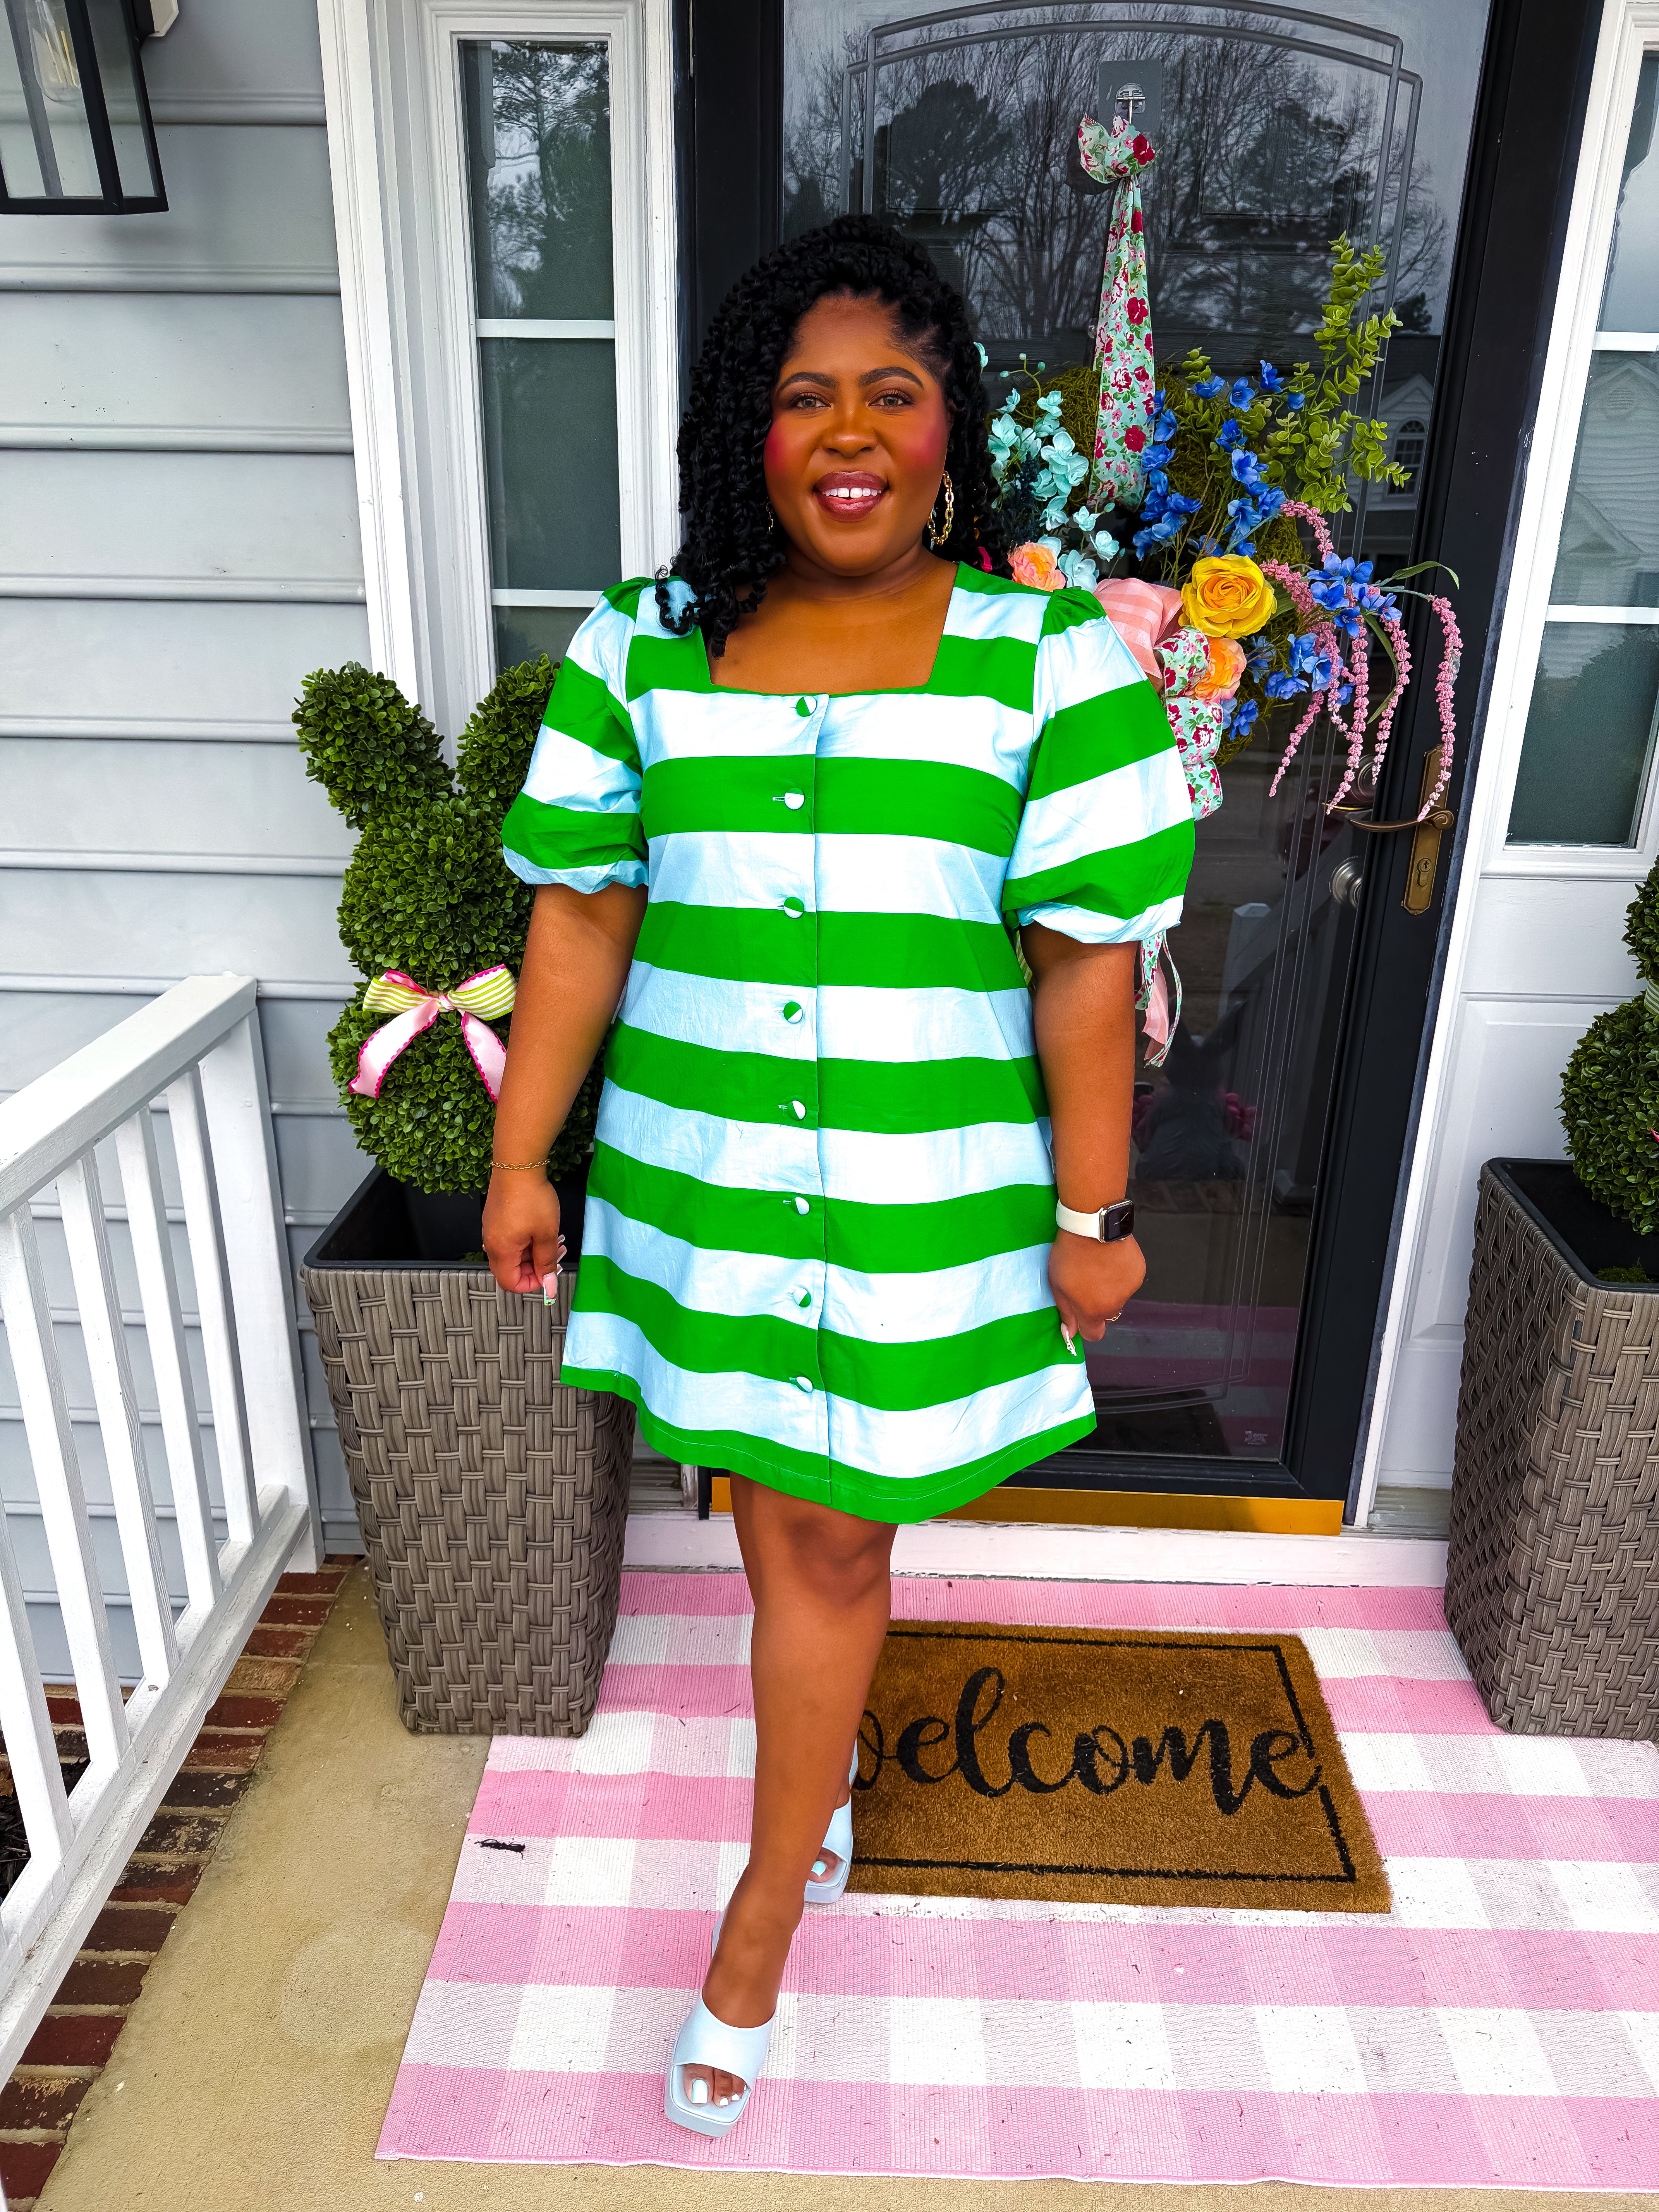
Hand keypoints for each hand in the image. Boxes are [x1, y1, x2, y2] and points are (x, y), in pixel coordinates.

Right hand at [482, 1171, 562, 1295]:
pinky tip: (541, 1228)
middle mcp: (491, 1242)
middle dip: (534, 1267)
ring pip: (511, 1253)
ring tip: (553, 1241)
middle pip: (509, 1269)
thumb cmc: (532, 1197)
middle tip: (555, 1255)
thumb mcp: (547, 1233)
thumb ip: (547, 1261)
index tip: (548, 1274)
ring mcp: (491, 1228)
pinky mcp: (494, 1217)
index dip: (531, 1284)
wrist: (518, 1164)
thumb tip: (548, 1283)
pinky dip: (525, 1239)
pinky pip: (508, 1238)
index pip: (510, 1283)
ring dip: (532, 1252)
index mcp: (501, 1251)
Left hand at [1048, 1231, 1145, 1348]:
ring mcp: (1129, 1289)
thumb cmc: (1070, 1255)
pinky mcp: (1138, 1273)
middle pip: (1106, 1313)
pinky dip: (1121, 1273)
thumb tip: (1070, 1333)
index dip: (1086, 1326)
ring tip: (1099, 1266)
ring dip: (1111, 1287)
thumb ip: (1066, 1312)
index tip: (1080, 1312)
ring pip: (1119, 1296)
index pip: (1094, 1334)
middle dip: (1098, 1304)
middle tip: (1087, 1281)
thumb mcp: (1057, 1285)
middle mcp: (1115, 1304)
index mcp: (1093, 1311)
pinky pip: (1129, 1280)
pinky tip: (1111, 1258)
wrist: (1092, 1226)